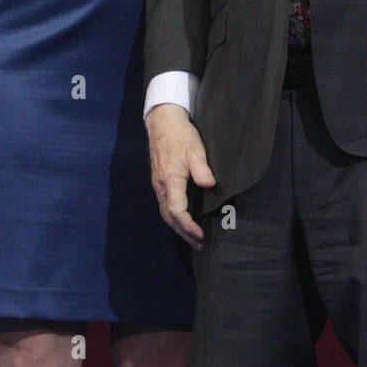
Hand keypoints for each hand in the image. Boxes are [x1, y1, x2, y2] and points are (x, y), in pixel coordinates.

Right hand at [146, 102, 216, 250]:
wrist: (163, 121)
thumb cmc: (181, 134)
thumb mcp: (196, 149)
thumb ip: (202, 169)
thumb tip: (209, 185)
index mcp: (170, 180)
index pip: (176, 211)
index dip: (188, 226)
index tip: (201, 234)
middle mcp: (161, 186)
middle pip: (169, 218)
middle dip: (184, 234)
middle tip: (200, 245)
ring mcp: (158, 184)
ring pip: (165, 213)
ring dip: (179, 228)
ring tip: (194, 238)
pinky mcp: (159, 180)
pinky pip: (164, 205)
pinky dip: (174, 218)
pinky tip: (183, 220)